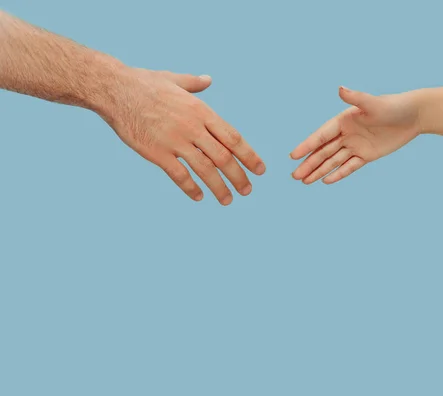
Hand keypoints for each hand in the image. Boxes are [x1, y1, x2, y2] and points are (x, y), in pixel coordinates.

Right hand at [98, 67, 265, 204]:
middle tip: (248, 190)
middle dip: (239, 176)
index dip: (249, 155)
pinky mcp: (156, 153)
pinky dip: (191, 188)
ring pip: (205, 169)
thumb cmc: (144, 83)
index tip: (260, 169)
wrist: (115, 90)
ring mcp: (174, 141)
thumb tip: (208, 80)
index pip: (233, 137)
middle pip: (223, 157)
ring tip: (228, 200)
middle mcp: (192, 127)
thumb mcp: (174, 80)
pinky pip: (179, 175)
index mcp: (201, 111)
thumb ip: (194, 83)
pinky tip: (199, 197)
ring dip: (219, 187)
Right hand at [290, 86, 420, 183]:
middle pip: (323, 152)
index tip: (293, 156)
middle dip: (309, 164)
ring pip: (333, 161)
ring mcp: (356, 145)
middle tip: (294, 176)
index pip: (321, 136)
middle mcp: (346, 133)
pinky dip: (338, 174)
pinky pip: (349, 167)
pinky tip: (326, 181)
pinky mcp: (366, 155)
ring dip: (318, 171)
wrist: (413, 115)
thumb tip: (340, 89)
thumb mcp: (374, 104)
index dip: (307, 146)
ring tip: (304, 181)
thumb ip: (356, 98)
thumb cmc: (393, 106)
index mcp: (343, 120)